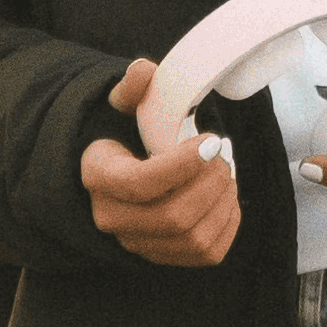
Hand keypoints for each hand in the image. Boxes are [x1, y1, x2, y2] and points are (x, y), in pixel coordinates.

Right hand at [80, 58, 241, 266]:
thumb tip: (144, 70)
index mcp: (99, 176)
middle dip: (209, 183)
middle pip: (172, 215)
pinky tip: (226, 197)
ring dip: (222, 202)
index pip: (140, 183)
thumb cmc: (126, 136)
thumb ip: (133, 89)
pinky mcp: (164, 256)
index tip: (211, 141)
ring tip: (225, 174)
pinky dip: (228, 224)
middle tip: (221, 156)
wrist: (118, 172)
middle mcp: (112, 218)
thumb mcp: (123, 107)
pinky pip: (207, 253)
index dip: (183, 165)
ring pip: (192, 238)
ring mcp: (138, 242)